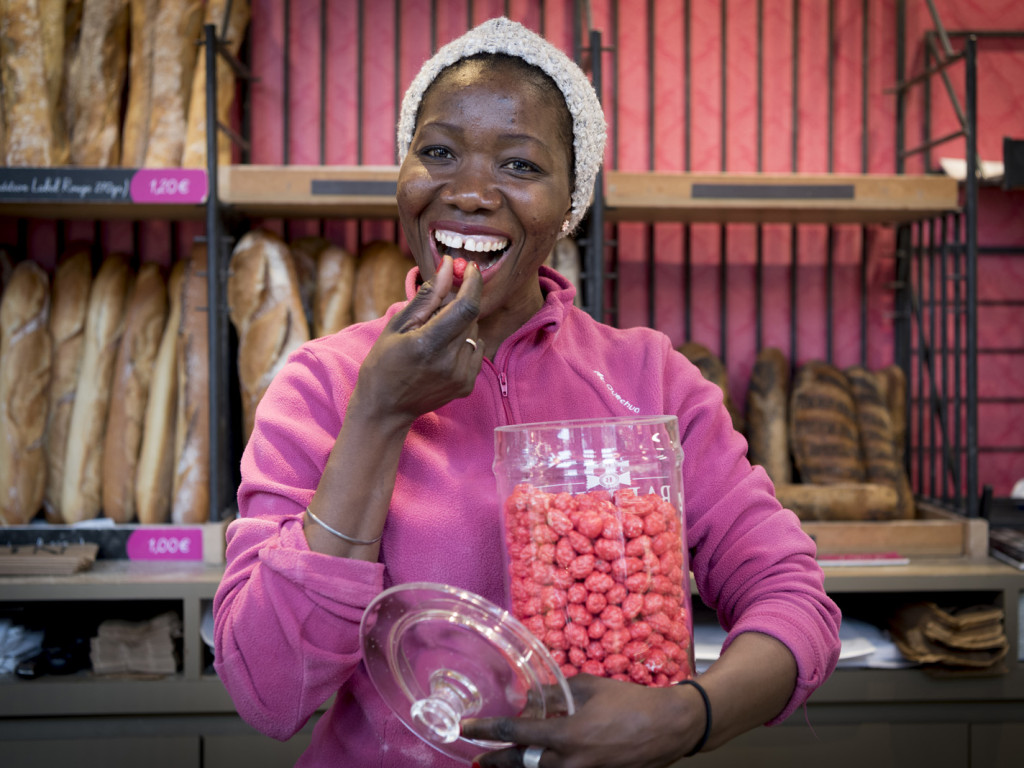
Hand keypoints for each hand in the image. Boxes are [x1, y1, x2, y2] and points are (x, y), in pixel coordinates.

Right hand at [351, 256, 484, 423]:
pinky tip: (442, 352)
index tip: (470, 268)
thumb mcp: (398, 324)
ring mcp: (461, 376)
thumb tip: (449, 267)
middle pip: (470, 317)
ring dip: (459, 325)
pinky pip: (476, 350)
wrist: (386, 408)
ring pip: (474, 333)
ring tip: (433, 337)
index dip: (472, 283)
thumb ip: (428, 296)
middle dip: (458, 304)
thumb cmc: (384, 362)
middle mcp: (449, 362)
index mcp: (428, 344)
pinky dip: (463, 343)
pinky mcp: (467, 385)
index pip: (466, 307)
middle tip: (435, 310)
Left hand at [461, 674, 705, 767]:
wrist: (668, 728)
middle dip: (497, 761)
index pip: (517, 732)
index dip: (489, 730)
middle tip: (476, 759)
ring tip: (499, 763)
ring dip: (519, 767)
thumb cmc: (630, 702)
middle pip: (522, 764)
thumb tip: (530, 696)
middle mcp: (570, 761)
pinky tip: (538, 761)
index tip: (468, 728)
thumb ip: (556, 692)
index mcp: (567, 734)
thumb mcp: (589, 687)